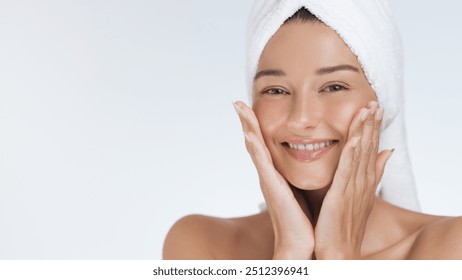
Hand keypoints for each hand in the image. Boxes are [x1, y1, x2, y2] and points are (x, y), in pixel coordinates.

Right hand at [233, 101, 314, 259]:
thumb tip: (306, 164)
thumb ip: (297, 176)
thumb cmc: (301, 219)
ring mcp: (268, 180)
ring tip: (239, 108)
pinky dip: (254, 149)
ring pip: (254, 148)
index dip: (255, 125)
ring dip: (246, 127)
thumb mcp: (300, 190)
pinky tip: (249, 135)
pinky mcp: (272, 188)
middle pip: (254, 142)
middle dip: (246, 121)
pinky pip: (262, 165)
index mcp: (275, 174)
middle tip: (237, 101)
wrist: (299, 244)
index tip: (250, 107)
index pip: (263, 144)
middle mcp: (267, 174)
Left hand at [314, 101, 393, 258]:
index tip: (375, 108)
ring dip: (364, 132)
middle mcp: (361, 183)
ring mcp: (352, 190)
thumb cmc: (344, 225)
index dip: (373, 128)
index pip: (370, 150)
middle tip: (375, 101)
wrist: (337, 253)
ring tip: (367, 110)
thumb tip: (387, 152)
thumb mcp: (360, 196)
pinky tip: (353, 138)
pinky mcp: (340, 197)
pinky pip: (347, 173)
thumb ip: (372, 173)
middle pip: (369, 148)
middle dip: (372, 124)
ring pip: (360, 156)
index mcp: (363, 182)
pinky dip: (351, 155)